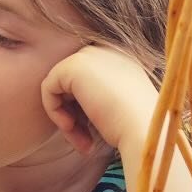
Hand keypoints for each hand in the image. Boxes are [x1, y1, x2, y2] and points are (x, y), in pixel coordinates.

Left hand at [41, 45, 158, 154]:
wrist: (144, 129)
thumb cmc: (135, 127)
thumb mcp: (116, 106)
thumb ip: (94, 97)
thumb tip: (66, 105)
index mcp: (120, 57)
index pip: (87, 82)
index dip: (84, 111)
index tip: (92, 135)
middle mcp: (105, 49)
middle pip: (72, 83)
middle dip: (74, 115)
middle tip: (85, 142)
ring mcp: (89, 54)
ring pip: (59, 87)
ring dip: (65, 118)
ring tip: (81, 141)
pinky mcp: (73, 65)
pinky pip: (48, 88)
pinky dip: (54, 111)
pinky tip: (70, 127)